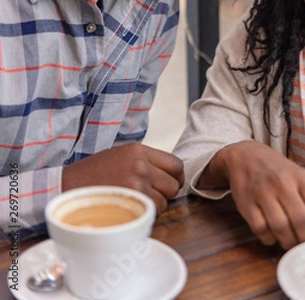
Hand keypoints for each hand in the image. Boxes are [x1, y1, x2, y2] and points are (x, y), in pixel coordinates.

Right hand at [62, 143, 183, 213]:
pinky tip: (131, 209)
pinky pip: (152, 211)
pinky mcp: (131, 199)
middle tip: (152, 196)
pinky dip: (146, 214)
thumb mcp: (119, 156)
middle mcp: (140, 164)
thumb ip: (144, 161)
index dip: (176, 177)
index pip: (176, 164)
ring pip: (165, 201)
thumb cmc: (93, 174)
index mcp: (138, 150)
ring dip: (155, 205)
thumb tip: (168, 174)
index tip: (171, 184)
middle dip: (166, 193)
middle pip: (173, 184)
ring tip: (136, 202)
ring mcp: (137, 182)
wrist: (67, 186)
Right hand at [200, 140, 304, 248]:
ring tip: (291, 242)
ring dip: (288, 242)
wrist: (245, 156)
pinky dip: (269, 238)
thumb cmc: (276, 170)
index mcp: (299, 176)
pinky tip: (272, 234)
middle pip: (301, 220)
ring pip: (280, 228)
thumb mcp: (297, 174)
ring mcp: (262, 192)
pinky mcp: (246, 203)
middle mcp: (281, 182)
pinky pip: (261, 230)